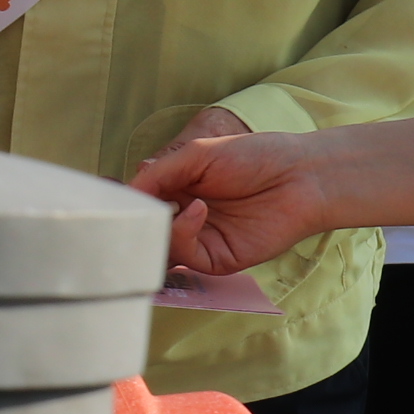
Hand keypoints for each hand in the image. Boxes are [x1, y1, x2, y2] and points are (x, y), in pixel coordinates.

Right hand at [130, 122, 338, 275]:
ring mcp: (202, 241)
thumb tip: (127, 193)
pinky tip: (195, 210)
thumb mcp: (196, 154)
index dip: (126, 202)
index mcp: (178, 192)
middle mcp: (185, 219)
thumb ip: (158, 173)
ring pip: (161, 248)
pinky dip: (183, 234)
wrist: (301, 175)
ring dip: (158, 229)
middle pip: (147, 231)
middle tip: (130, 209)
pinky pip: (187, 257)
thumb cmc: (255, 157)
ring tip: (166, 206)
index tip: (111, 193)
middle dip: (135, 222)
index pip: (140, 204)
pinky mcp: (219, 260)